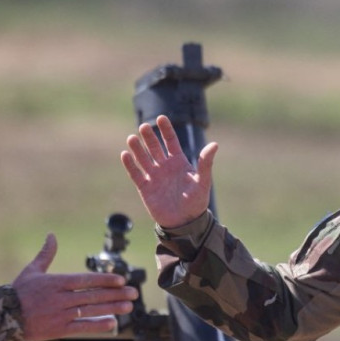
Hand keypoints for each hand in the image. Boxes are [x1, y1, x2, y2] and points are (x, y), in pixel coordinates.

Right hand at [12, 234, 137, 340]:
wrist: (3, 317)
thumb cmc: (18, 292)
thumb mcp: (32, 270)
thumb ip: (45, 254)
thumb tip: (51, 235)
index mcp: (56, 282)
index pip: (85, 280)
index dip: (104, 280)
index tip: (121, 279)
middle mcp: (60, 298)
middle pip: (92, 295)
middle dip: (115, 294)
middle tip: (133, 293)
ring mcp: (60, 314)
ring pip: (90, 311)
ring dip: (111, 308)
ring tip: (128, 306)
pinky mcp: (58, 329)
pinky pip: (81, 328)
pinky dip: (97, 326)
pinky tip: (112, 323)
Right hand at [120, 114, 217, 228]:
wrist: (185, 223)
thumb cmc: (196, 202)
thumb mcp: (202, 181)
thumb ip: (206, 163)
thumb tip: (215, 145)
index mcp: (179, 162)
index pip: (170, 141)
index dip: (166, 129)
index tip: (161, 118)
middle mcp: (165, 166)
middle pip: (155, 147)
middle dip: (149, 137)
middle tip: (144, 127)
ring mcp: (154, 176)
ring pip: (143, 158)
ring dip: (137, 148)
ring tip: (131, 138)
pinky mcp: (145, 188)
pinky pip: (135, 174)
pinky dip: (130, 165)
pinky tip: (125, 154)